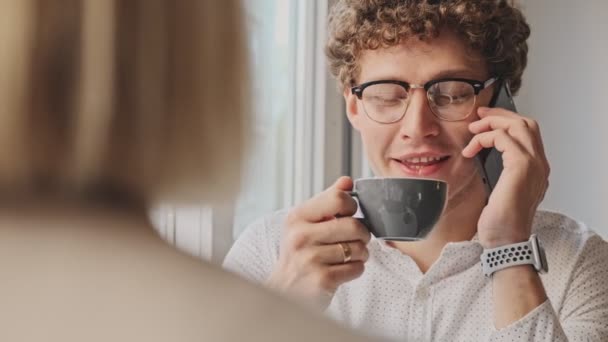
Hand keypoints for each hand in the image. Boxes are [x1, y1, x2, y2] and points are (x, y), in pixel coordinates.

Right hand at [267, 176, 370, 308]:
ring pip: (358, 248)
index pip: (338, 198)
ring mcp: (310, 259)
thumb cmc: (299, 254)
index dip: (351, 207)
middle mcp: (300, 236)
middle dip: (362, 234)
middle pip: (353, 225)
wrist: (284, 290)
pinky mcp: (321, 280)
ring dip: (360, 253)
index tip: (348, 215)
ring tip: (348, 256)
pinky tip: (343, 269)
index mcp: (297, 217)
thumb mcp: (306, 223)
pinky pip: (357, 268)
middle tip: (356, 239)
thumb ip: (328, 201)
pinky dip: (356, 269)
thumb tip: (347, 181)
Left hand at [462, 107, 549, 248]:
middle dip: (500, 115)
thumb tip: (485, 157)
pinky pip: (503, 138)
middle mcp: (540, 165)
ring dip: (492, 123)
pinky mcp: (521, 167)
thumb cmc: (500, 223)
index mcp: (537, 170)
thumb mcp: (502, 191)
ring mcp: (534, 165)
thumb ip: (502, 173)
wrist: (505, 241)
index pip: (528, 134)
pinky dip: (485, 138)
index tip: (485, 122)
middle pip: (526, 124)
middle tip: (479, 116)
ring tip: (473, 130)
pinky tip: (472, 149)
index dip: (507, 122)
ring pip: (518, 125)